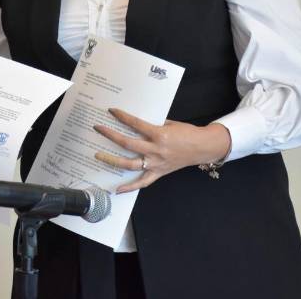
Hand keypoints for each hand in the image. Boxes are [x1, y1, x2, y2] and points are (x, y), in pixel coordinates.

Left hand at [93, 108, 230, 193]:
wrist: (202, 147)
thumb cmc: (187, 133)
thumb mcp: (169, 123)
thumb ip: (152, 125)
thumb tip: (135, 124)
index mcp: (159, 134)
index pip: (135, 124)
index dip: (122, 117)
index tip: (111, 111)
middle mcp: (156, 150)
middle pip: (128, 144)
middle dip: (110, 135)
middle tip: (98, 128)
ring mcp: (156, 163)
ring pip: (130, 164)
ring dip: (112, 160)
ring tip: (98, 155)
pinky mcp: (159, 173)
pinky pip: (142, 182)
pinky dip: (129, 187)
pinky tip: (117, 189)